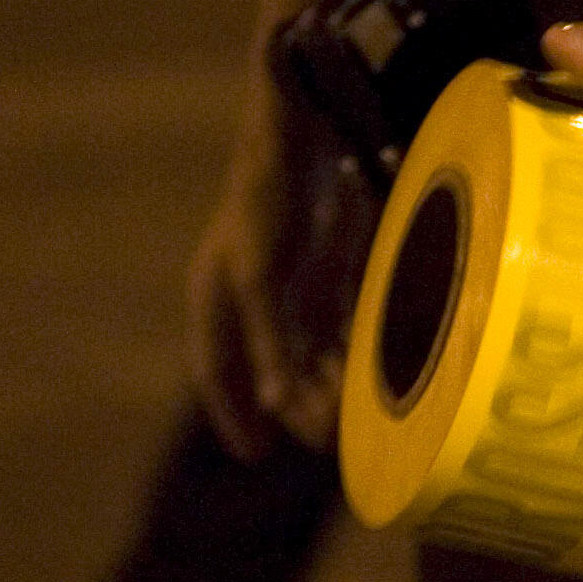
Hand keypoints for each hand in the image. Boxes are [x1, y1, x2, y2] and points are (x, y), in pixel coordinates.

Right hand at [187, 147, 334, 457]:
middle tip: (323, 436)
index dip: (233, 414)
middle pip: (269, 366)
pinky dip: (347, 344)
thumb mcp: (260, 277)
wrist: (300, 127)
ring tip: (349, 407)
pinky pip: (333, 320)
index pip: (216, 371)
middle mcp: (246, 295)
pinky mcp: (321, 265)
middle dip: (295, 402)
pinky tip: (367, 365)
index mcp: (215, 297)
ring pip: (307, 349)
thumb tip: (273, 406)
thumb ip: (267, 342)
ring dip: (326, 378)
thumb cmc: (266, 199)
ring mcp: (286, 280)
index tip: (255, 454)